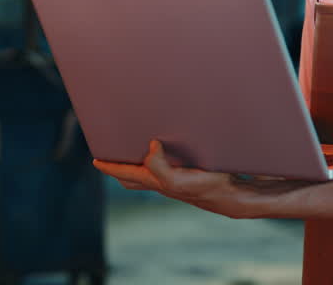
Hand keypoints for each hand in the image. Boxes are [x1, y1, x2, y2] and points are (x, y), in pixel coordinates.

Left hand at [92, 140, 255, 218]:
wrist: (236, 195)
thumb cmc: (207, 189)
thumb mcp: (178, 182)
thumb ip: (159, 168)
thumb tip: (150, 147)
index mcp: (157, 183)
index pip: (125, 176)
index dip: (109, 168)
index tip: (96, 158)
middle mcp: (163, 181)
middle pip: (133, 175)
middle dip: (120, 164)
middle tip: (111, 147)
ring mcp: (176, 177)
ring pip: (149, 168)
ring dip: (139, 157)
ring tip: (134, 139)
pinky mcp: (189, 171)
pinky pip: (166, 161)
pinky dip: (160, 152)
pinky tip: (166, 138)